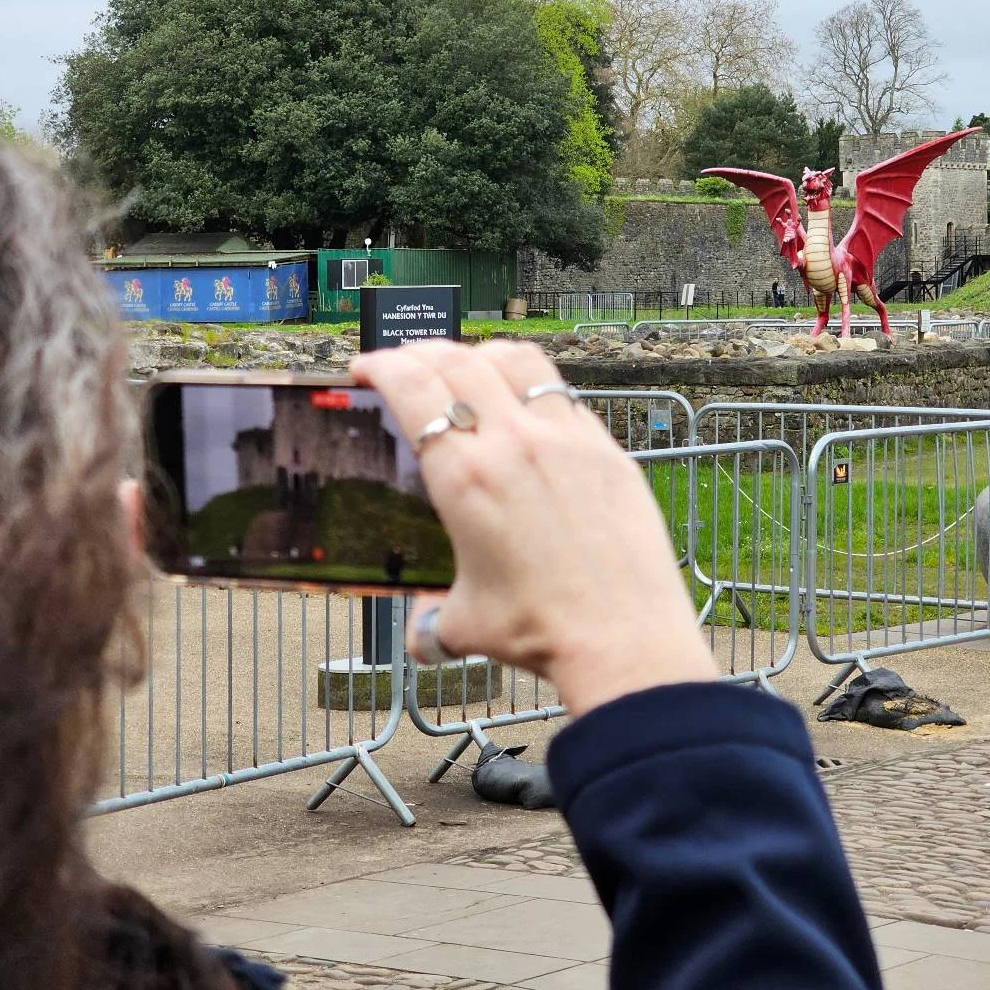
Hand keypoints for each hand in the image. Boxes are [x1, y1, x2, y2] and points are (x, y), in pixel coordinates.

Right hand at [350, 339, 716, 717]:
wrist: (624, 638)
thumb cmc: (543, 630)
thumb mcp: (467, 624)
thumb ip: (432, 623)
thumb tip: (422, 636)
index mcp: (464, 477)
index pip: (412, 389)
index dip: (381, 366)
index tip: (366, 367)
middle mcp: (513, 442)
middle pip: (458, 362)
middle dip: (420, 352)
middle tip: (405, 362)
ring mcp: (565, 438)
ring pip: (516, 360)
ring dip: (480, 353)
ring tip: (467, 364)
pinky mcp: (606, 448)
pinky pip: (563, 394)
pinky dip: (533, 384)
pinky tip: (528, 404)